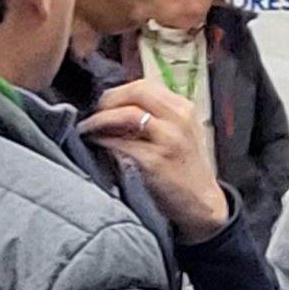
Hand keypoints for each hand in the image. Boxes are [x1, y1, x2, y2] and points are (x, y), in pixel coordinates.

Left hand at [80, 79, 230, 239]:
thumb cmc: (185, 169)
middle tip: (94, 112)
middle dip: (108, 100)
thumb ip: (156, 116)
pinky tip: (95, 143)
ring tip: (88, 127)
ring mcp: (168, 140)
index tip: (105, 102)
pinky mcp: (154, 161)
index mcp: (183, 109)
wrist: (201, 204)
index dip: (119, 92)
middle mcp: (178, 120)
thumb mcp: (179, 133)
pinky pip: (120, 143)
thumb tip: (115, 106)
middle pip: (136, 92)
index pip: (144, 85)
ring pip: (126, 115)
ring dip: (100, 119)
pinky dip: (102, 140)